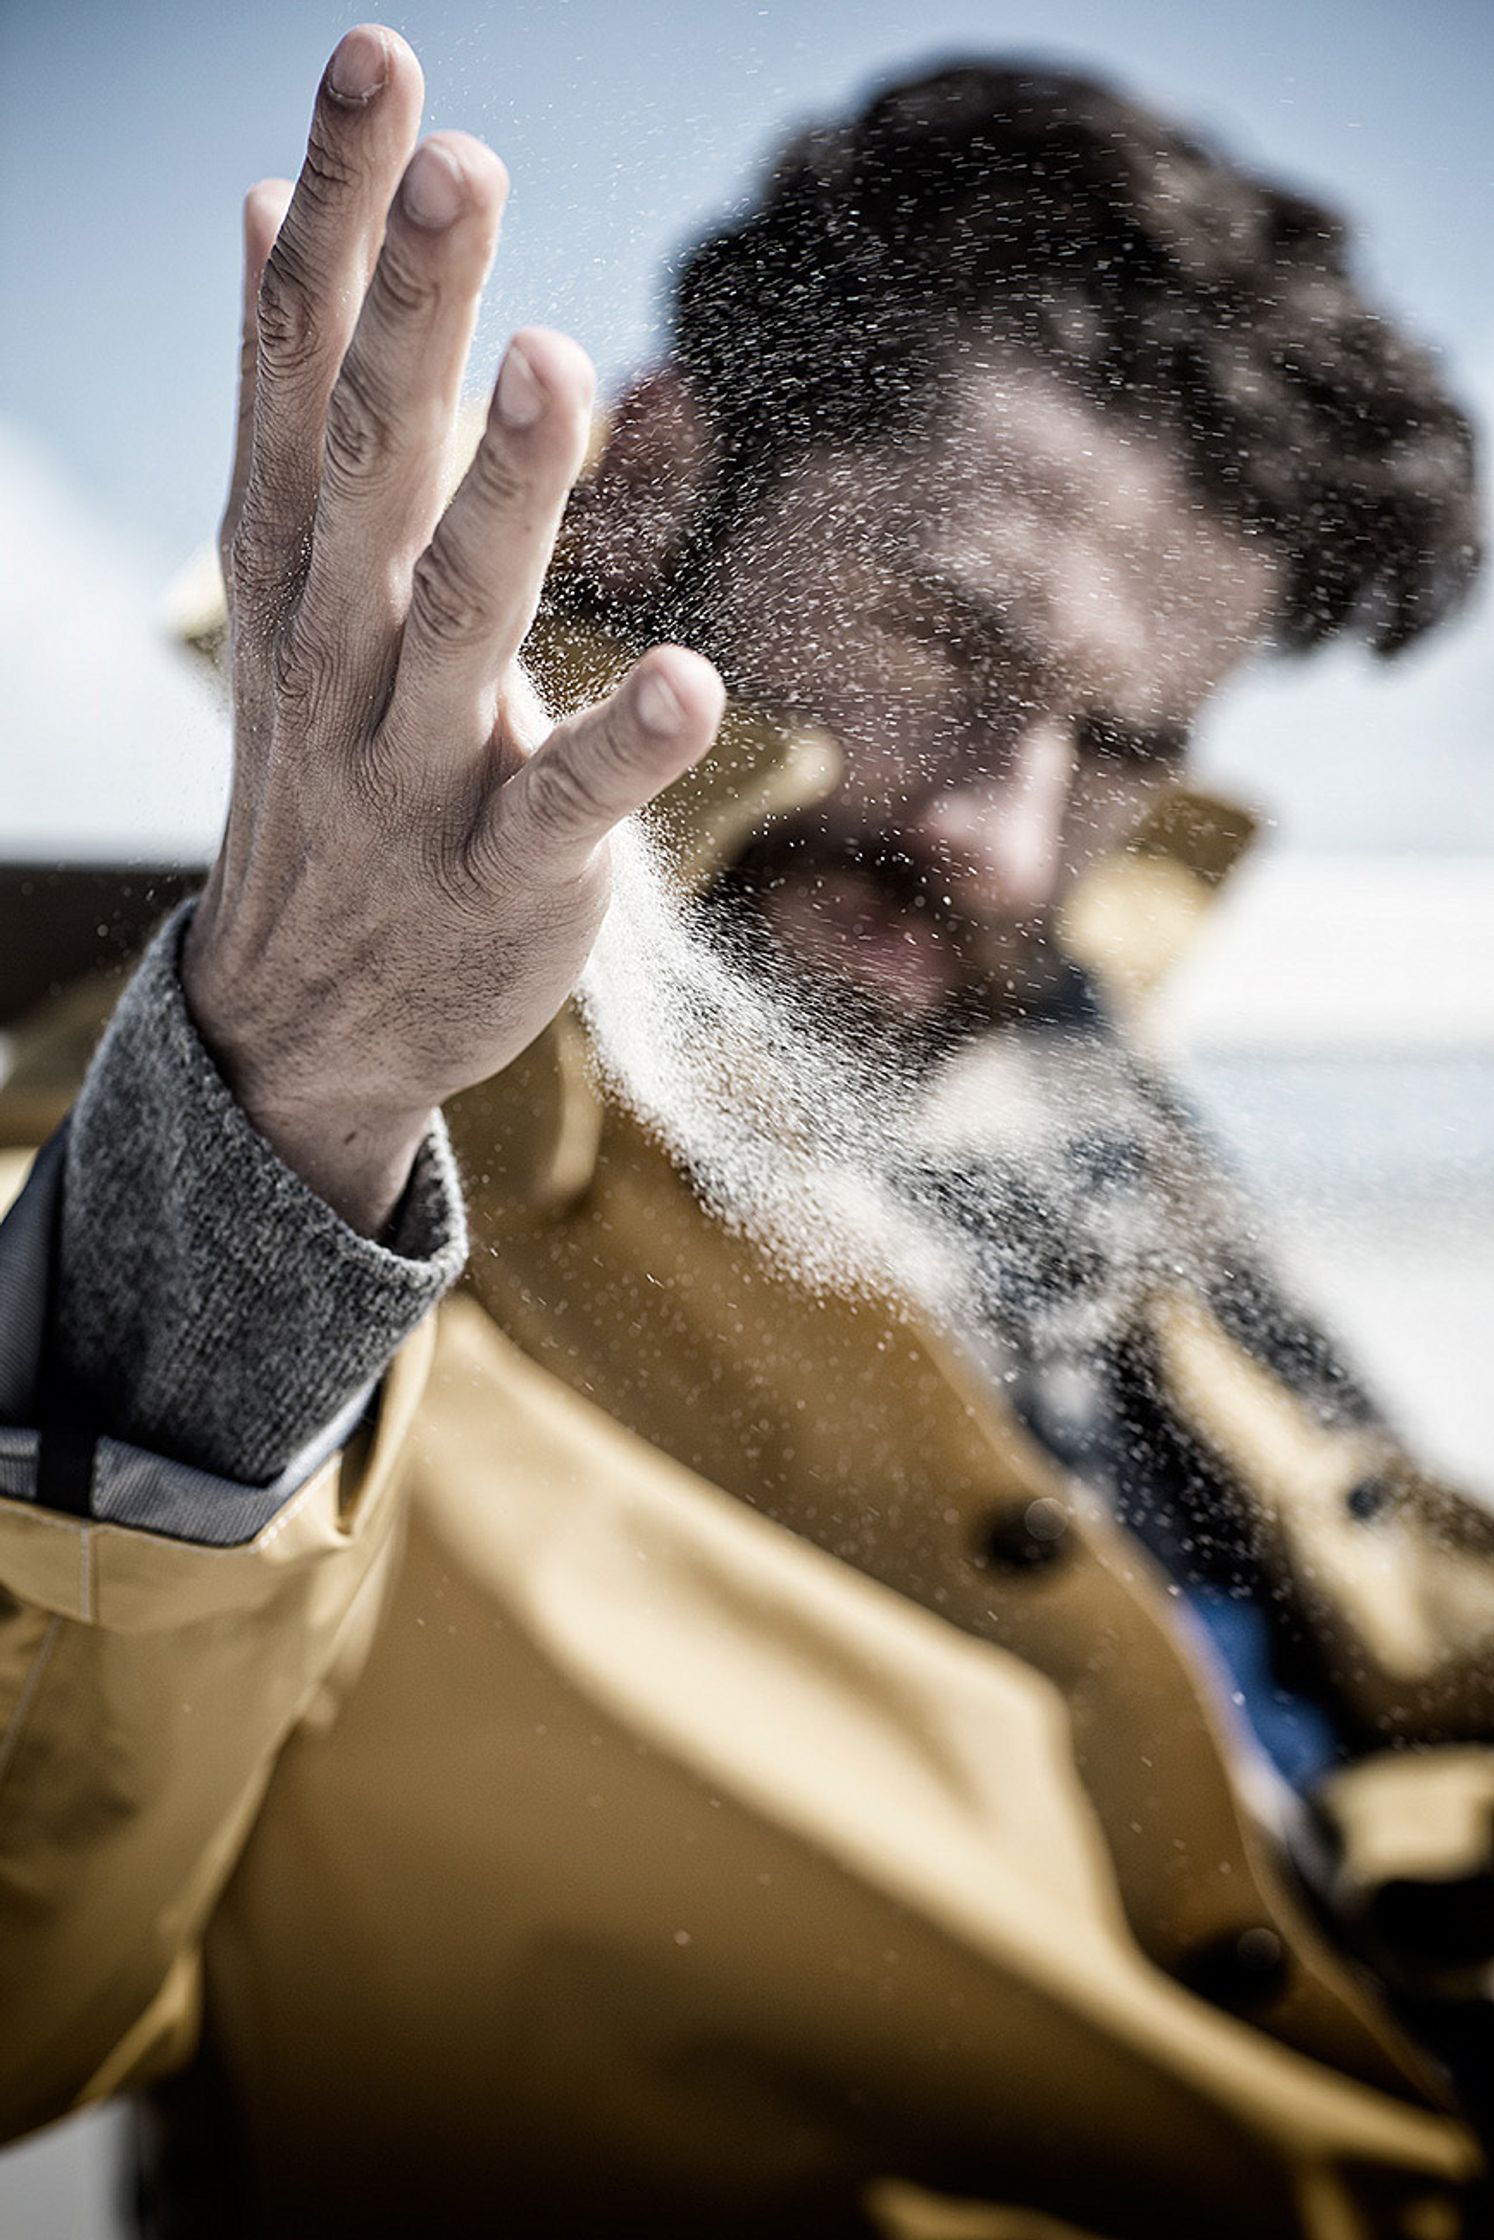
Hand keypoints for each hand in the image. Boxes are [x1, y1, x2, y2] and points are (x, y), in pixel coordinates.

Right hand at [184, 24, 723, 1234]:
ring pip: (456, 623)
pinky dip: (623, 753)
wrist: (302, 1012)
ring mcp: (414, 766)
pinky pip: (563, 809)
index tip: (379, 64)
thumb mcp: (286, 578)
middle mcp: (338, 646)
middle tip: (457, 165)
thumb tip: (268, 197)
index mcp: (294, 560)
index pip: (303, 365)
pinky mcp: (504, 872)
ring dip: (505, 501)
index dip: (342, 218)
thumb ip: (290, 397)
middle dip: (411, 315)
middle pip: (371, 464)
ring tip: (551, 366)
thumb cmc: (323, 759)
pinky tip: (691, 683)